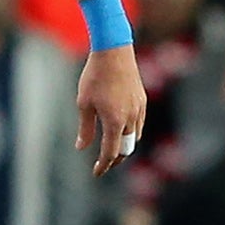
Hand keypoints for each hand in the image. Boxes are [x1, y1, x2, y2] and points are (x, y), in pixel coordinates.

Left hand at [77, 44, 147, 176]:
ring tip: (112, 149)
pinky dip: (130, 133)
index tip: (96, 172)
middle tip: (104, 165)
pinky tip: (121, 131)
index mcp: (115, 122)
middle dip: (115, 159)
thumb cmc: (94, 77)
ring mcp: (139, 109)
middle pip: (126, 149)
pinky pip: (139, 123)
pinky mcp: (142, 100)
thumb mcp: (84, 104)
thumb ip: (85, 129)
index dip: (103, 165)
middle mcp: (130, 118)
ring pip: (134, 137)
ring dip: (124, 146)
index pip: (110, 152)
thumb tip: (82, 147)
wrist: (113, 52)